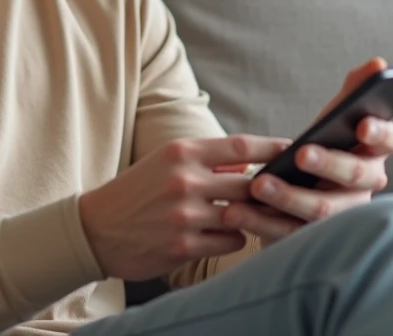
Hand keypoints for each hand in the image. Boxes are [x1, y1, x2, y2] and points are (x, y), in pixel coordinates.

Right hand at [78, 135, 290, 280]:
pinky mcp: (183, 246)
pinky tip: (225, 236)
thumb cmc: (137, 191)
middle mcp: (184, 180)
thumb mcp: (165, 163)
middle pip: (250, 183)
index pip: (240, 146)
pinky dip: (234, 239)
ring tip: (258, 216)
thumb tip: (248, 162)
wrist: (97, 228)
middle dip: (272, 189)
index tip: (295, 151)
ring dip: (253, 218)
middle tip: (291, 191)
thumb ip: (207, 160)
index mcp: (180, 152)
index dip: (273, 149)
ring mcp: (184, 215)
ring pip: (244, 216)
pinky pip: (231, 242)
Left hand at [224, 57, 392, 246]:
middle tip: (301, 153)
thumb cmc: (319, 150)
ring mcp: (341, 218)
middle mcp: (365, 189)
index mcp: (373, 155)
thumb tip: (378, 63)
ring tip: (258, 184)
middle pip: (355, 177)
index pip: (390, 141)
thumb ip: (352, 93)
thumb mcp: (332, 121)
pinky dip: (262, 222)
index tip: (361, 123)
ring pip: (321, 211)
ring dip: (289, 197)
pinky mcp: (310, 239)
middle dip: (329, 164)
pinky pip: (288, 233)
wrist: (292, 199)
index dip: (379, 132)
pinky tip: (237, 212)